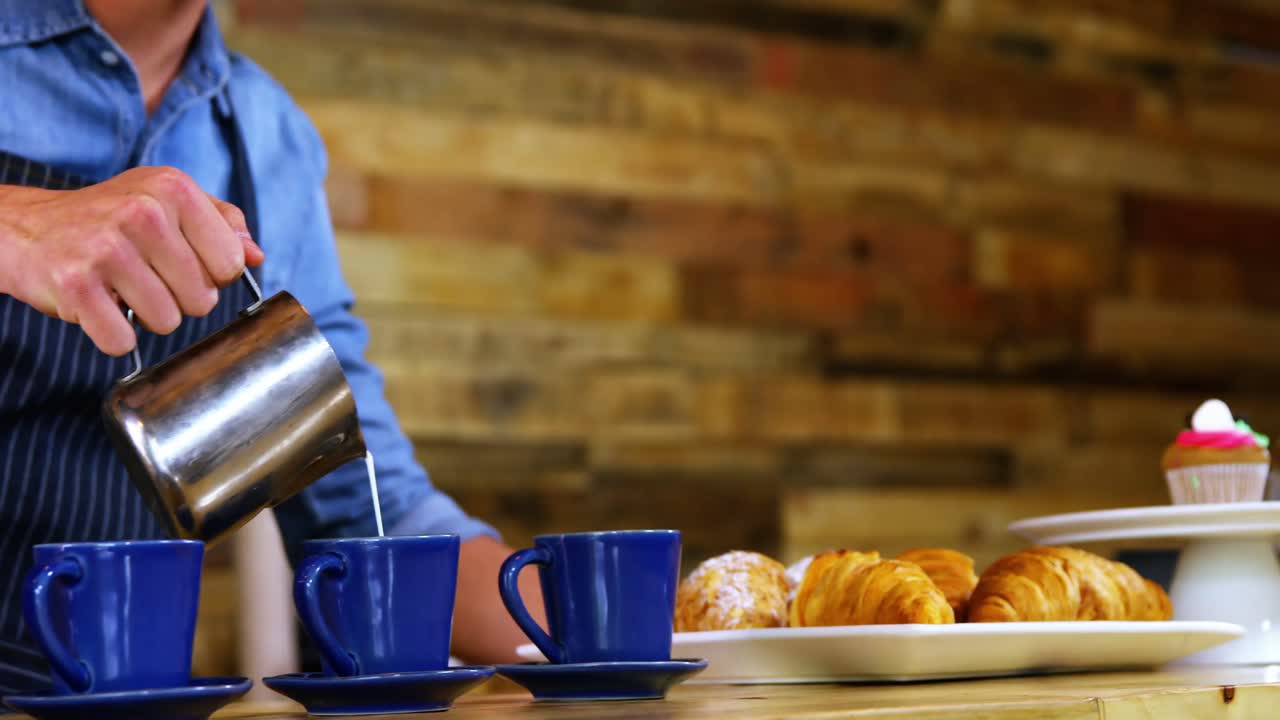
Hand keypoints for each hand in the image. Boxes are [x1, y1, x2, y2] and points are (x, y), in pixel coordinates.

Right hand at [0, 166, 264, 355]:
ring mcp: (106, 249)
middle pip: (203, 299)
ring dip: (146, 318)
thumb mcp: (165, 200)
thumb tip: (256, 255)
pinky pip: (121, 340)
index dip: (210, 275)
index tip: (182, 264)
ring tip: (121, 290)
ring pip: (168, 322)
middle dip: (179, 300)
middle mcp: (143, 213)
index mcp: (174, 189)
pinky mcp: (74, 285)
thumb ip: (220, 222)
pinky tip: (98, 307)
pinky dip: (112, 335)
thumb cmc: (108, 218)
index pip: (231, 263)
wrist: (25, 228)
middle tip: (146, 278)